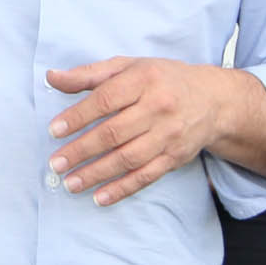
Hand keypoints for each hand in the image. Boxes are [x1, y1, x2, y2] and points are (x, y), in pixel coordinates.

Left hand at [45, 58, 253, 204]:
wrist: (213, 99)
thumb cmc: (161, 79)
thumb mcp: (128, 67)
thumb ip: (89, 74)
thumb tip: (52, 77)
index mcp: (144, 80)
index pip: (106, 100)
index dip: (78, 117)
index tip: (54, 131)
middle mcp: (159, 108)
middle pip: (114, 133)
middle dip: (81, 151)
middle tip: (56, 164)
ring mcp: (169, 135)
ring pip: (128, 158)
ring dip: (97, 174)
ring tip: (70, 183)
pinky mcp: (175, 157)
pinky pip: (146, 176)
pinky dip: (122, 189)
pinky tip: (99, 197)